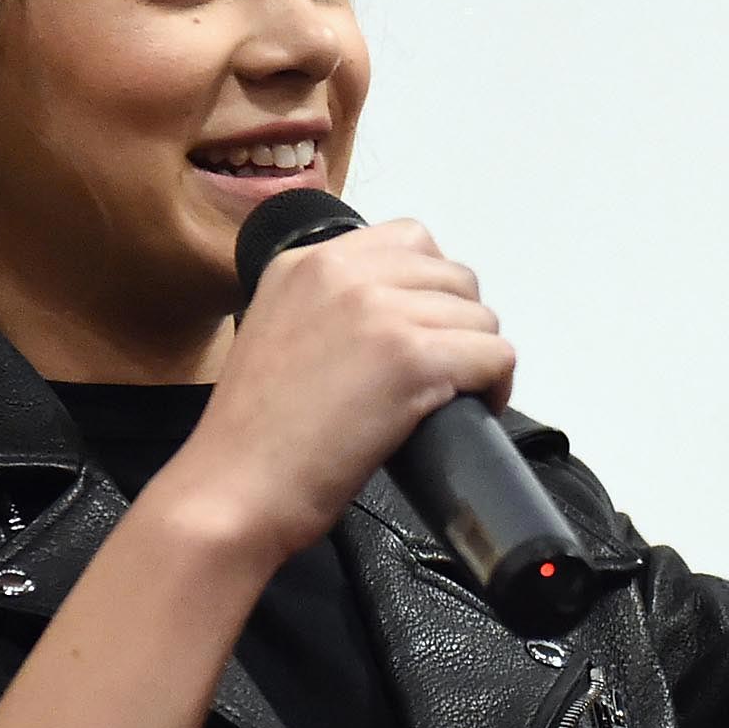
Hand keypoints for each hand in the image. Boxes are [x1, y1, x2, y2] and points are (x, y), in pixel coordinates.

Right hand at [159, 219, 514, 568]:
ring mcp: (380, 312)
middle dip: (459, 324)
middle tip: (443, 370)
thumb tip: (399, 311)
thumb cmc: (254, 435)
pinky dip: (495, 386)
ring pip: (480, 317)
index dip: (431, 288)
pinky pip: (494, 356)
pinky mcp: (412, 360)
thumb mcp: (278, 331)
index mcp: (307, 261)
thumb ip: (328, 305)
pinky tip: (472, 410)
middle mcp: (343, 271)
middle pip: (454, 276)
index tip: (423, 330)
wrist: (233, 487)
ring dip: (477, 357)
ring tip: (453, 396)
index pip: (410, 239)